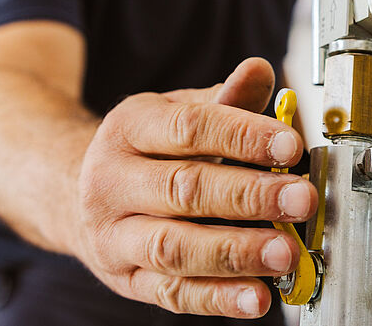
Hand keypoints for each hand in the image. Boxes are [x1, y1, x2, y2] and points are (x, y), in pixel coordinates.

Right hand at [71, 58, 316, 317]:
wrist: (71, 192)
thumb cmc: (145, 151)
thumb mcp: (175, 112)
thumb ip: (226, 100)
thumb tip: (260, 72)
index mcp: (128, 128)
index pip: (189, 128)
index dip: (244, 137)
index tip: (291, 146)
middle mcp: (112, 182)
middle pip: (183, 189)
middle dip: (249, 196)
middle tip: (301, 200)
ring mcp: (114, 235)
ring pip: (174, 247)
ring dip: (235, 253)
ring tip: (284, 252)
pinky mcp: (126, 280)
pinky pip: (173, 293)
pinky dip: (218, 299)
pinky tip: (258, 296)